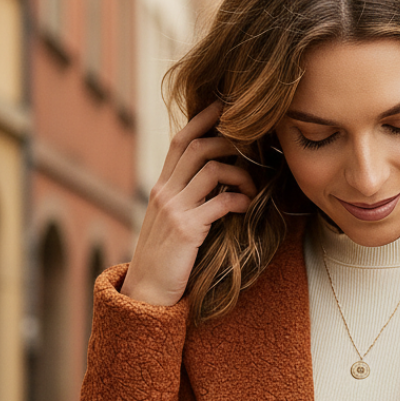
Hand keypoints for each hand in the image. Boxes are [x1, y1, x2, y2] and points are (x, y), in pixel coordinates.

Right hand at [122, 101, 256, 306]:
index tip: (223, 107)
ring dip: (238, 173)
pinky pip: (219, 202)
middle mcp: (164, 193)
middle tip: (250, 146)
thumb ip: (186, 202)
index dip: (201, 120)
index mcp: (161, 189)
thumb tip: (215, 185)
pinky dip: (238, 199)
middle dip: (227, 140)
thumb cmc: (166, 261)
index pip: (180, 141)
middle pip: (196, 147)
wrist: (147, 293)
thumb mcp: (171, 225)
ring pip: (210, 170)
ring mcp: (174, 210)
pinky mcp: (187, 230)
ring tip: (252, 186)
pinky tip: (246, 205)